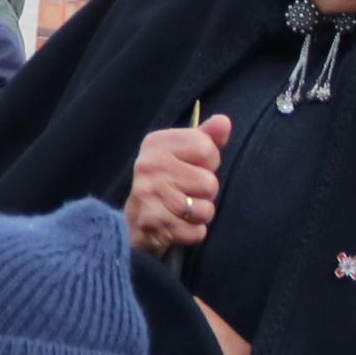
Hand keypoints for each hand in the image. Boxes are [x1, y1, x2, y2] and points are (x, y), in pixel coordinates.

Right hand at [128, 115, 230, 255]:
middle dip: (205, 193)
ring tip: (180, 210)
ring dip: (199, 214)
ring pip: (206, 209)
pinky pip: (198, 231)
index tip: (191, 168)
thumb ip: (206, 138)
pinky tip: (176, 226)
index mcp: (155, 143)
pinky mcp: (153, 224)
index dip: (208, 162)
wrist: (131, 224)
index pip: (206, 147)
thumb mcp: (182, 155)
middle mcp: (148, 166)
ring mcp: (149, 195)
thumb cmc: (165, 184)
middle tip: (183, 193)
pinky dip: (192, 233)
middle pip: (209, 182)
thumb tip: (224, 121)